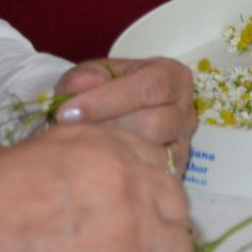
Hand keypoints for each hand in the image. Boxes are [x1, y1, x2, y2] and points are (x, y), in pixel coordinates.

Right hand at [0, 124, 193, 251]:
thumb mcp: (19, 160)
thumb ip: (65, 171)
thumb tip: (77, 196)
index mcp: (101, 148)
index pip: (154, 165)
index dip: (147, 194)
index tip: (136, 213)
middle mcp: (129, 186)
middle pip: (174, 210)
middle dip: (160, 233)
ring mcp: (133, 238)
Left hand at [53, 58, 196, 159]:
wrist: (115, 117)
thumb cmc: (106, 92)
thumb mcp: (93, 76)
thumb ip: (83, 77)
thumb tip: (78, 88)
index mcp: (171, 76)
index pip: (149, 87)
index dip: (107, 100)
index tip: (66, 113)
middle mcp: (184, 109)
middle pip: (154, 122)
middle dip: (108, 129)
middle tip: (69, 135)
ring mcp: (182, 142)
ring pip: (153, 152)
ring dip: (113, 152)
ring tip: (81, 150)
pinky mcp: (174, 169)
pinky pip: (150, 176)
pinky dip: (121, 173)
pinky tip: (94, 168)